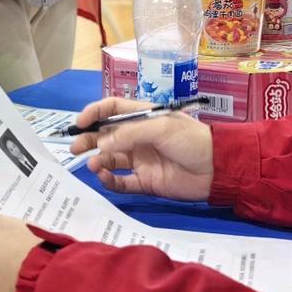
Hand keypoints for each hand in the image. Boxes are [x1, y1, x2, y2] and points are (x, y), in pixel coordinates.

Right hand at [69, 99, 214, 200]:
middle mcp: (138, 137)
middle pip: (106, 136)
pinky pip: (122, 182)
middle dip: (89, 140)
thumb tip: (101, 143)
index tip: (80, 122)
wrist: (217, 168)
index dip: (95, 113)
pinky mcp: (145, 181)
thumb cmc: (192, 139)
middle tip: (74, 148)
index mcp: (143, 117)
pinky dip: (110, 180)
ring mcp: (141, 160)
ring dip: (99, 161)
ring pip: (111, 159)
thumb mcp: (161, 128)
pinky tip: (105, 177)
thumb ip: (129, 134)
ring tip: (93, 165)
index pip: (112, 109)